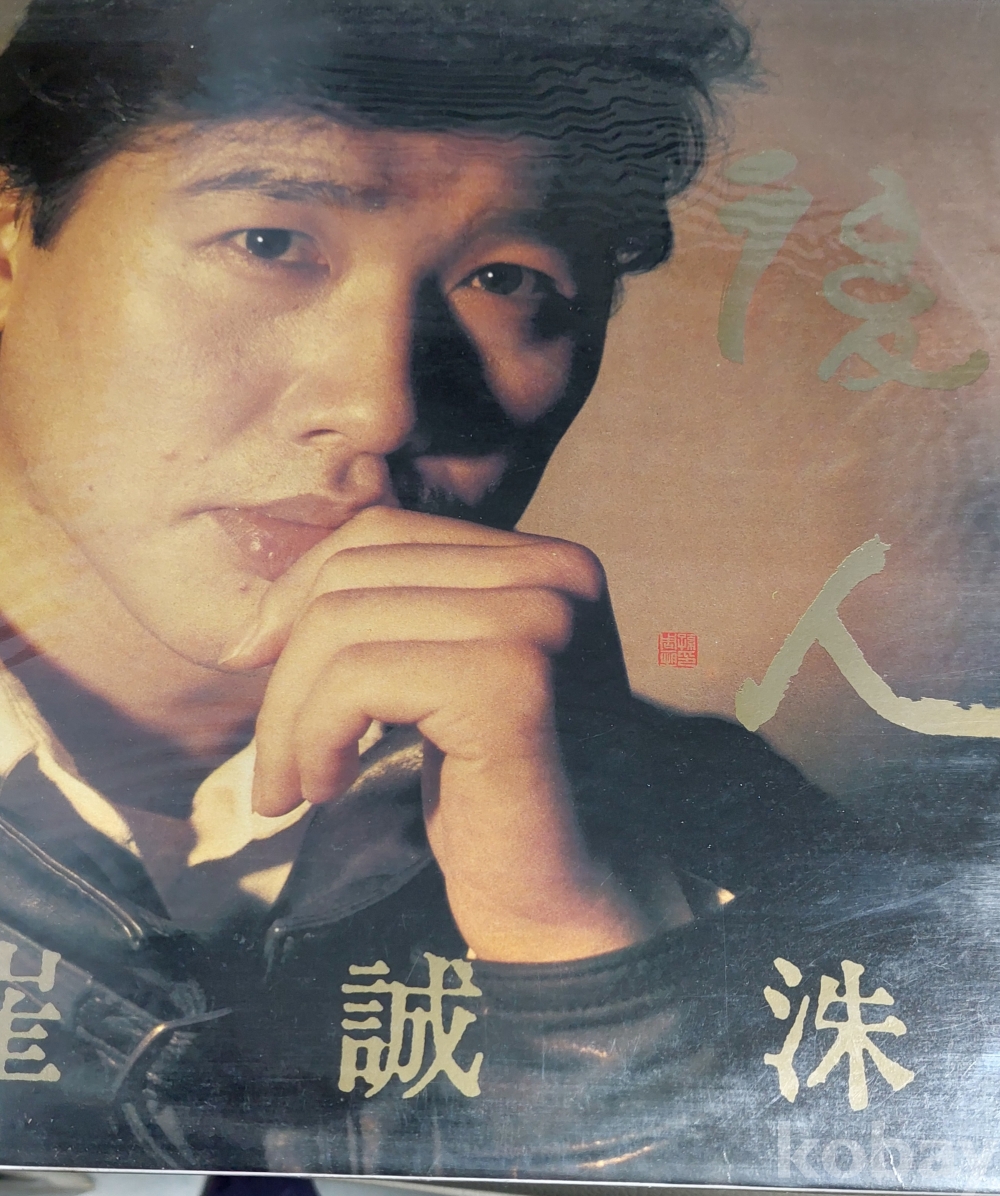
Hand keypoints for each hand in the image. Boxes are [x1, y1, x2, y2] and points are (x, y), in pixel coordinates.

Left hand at [221, 506, 650, 962]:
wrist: (568, 905)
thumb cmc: (496, 799)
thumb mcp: (441, 680)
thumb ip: (392, 617)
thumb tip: (263, 611)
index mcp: (547, 563)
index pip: (384, 533)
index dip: (300, 595)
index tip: (255, 663)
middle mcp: (556, 575)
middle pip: (356, 574)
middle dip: (286, 670)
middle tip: (275, 761)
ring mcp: (541, 623)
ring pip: (343, 624)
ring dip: (291, 717)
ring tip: (298, 786)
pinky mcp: (514, 684)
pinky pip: (359, 679)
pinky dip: (316, 737)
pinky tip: (331, 789)